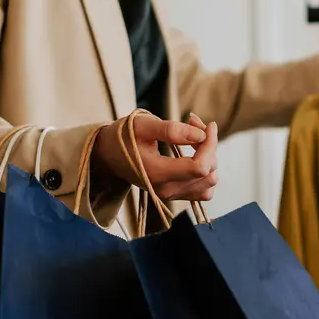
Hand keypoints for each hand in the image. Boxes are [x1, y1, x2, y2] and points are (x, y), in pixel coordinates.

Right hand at [93, 113, 218, 200]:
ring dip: (209, 157)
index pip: (199, 167)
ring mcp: (171, 196)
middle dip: (208, 145)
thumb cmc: (123, 137)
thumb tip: (201, 134)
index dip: (210, 144)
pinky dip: (205, 170)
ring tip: (194, 137)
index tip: (208, 125)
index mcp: (157, 174)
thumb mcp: (143, 126)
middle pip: (207, 173)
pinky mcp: (176, 195)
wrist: (108, 156)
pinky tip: (195, 153)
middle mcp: (166, 190)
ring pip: (209, 182)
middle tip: (193, 122)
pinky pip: (203, 189)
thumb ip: (171, 130)